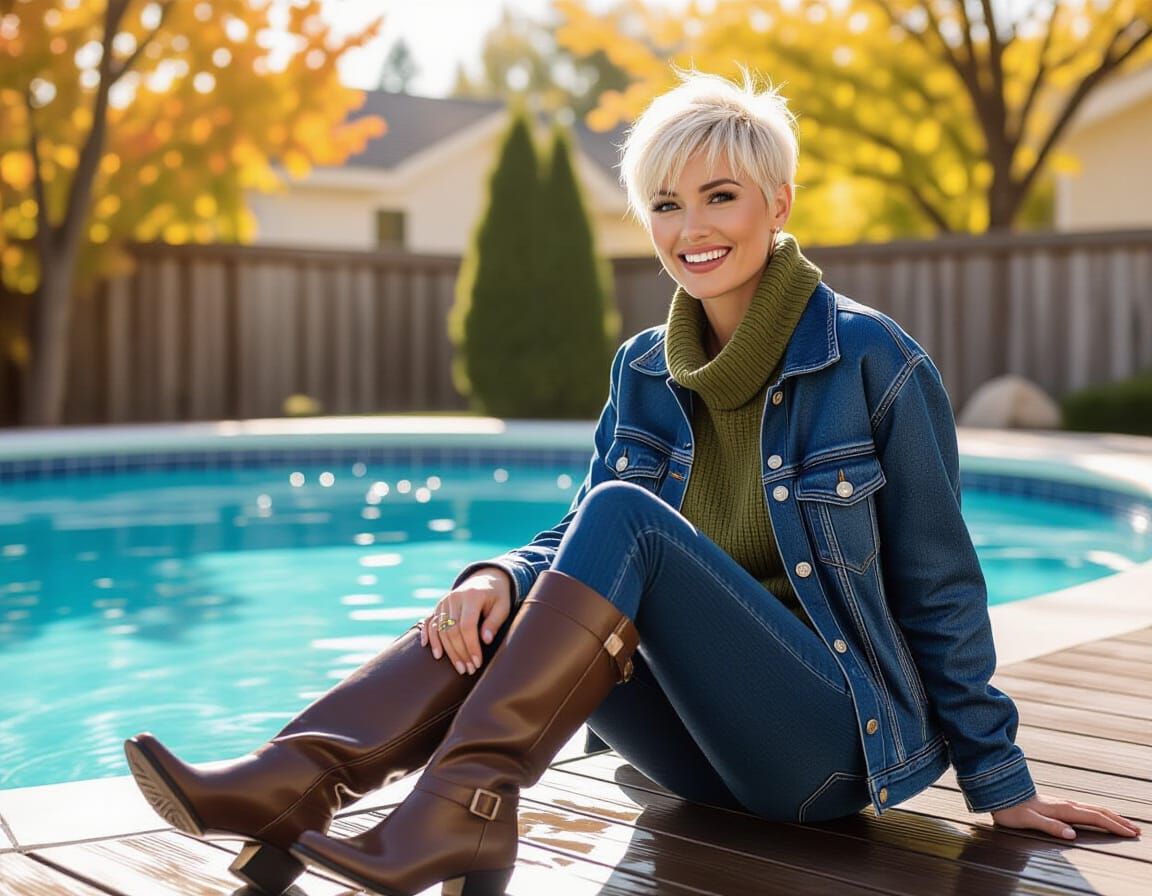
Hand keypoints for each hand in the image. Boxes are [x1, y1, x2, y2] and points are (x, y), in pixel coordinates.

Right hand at [419, 567, 511, 675]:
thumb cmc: (497, 596)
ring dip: (448, 651)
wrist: (485, 579)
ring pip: (440, 630)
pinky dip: (429, 637)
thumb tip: (486, 640)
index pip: (467, 625)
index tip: (477, 662)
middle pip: (451, 630)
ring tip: (459, 667)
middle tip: (468, 670)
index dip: (471, 646)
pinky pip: (429, 622)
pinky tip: (434, 652)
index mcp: (472, 596)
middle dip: (460, 653)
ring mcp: (444, 601)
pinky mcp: (439, 606)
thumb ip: (494, 622)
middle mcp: (455, 597)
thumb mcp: (503, 606)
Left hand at [992, 795, 1141, 839]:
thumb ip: (1049, 827)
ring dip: (1110, 815)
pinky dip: (1098, 812)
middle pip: (1098, 811)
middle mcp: (1065, 804)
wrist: (999, 791)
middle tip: (1137, 830)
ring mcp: (1062, 803)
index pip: (1094, 818)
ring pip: (1092, 808)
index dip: (1113, 826)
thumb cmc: (1011, 808)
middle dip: (1118, 820)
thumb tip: (1072, 835)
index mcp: (1062, 810)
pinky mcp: (1057, 804)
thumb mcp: (1027, 820)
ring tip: (1125, 822)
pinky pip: (1084, 808)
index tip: (1131, 833)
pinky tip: (1099, 815)